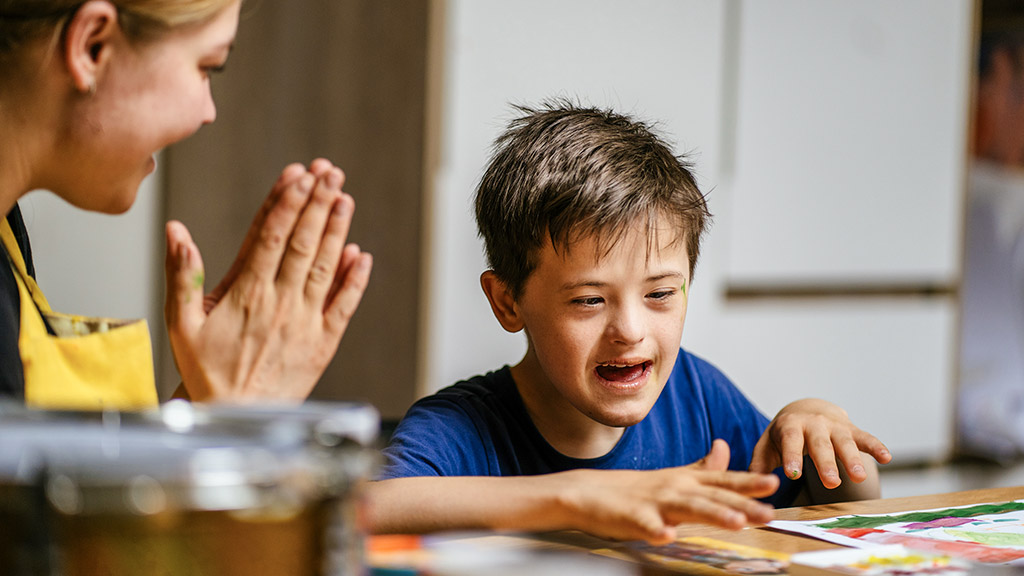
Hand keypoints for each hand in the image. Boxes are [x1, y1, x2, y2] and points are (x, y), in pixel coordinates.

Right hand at [164, 159, 372, 401]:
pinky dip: (354, 279)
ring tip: (344, 198)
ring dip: (337, 231)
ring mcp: (305, 322)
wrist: (235, 416)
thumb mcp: (180, 322)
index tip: (299, 174)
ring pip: (326, 267)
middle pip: (303, 244)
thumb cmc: (205, 370)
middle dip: (317, 204)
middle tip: (330, 172)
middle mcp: (280, 302)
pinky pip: (344, 306)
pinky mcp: (324, 342)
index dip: (287, 202)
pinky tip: (361, 254)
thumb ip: (181, 274)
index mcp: (246, 293)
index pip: (270, 237)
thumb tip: (176, 231)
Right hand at [554, 439, 777, 543]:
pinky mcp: (632, 517)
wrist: (587, 491)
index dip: (748, 482)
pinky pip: (646, 525)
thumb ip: (702, 467)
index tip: (774, 484)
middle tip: (769, 512)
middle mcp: (675, 488)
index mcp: (686, 480)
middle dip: (743, 504)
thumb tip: (724, 447)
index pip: (722, 481)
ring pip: (688, 508)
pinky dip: (656, 529)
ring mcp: (654, 502)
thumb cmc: (634, 488)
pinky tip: (668, 536)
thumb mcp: (673, 475)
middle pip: (714, 497)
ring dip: (713, 515)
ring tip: (736, 524)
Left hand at [749, 398, 891, 488]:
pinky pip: (866, 437)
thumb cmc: (784, 435)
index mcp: (790, 427)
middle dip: (826, 463)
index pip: (790, 441)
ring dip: (853, 459)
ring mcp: (835, 427)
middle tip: (830, 482)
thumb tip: (750, 483)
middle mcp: (814, 425)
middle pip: (820, 444)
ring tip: (859, 477)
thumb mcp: (768, 445)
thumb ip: (759, 463)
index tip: (792, 474)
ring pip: (844, 442)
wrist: (806, 410)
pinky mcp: (852, 430)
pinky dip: (876, 446)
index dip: (791, 457)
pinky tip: (886, 458)